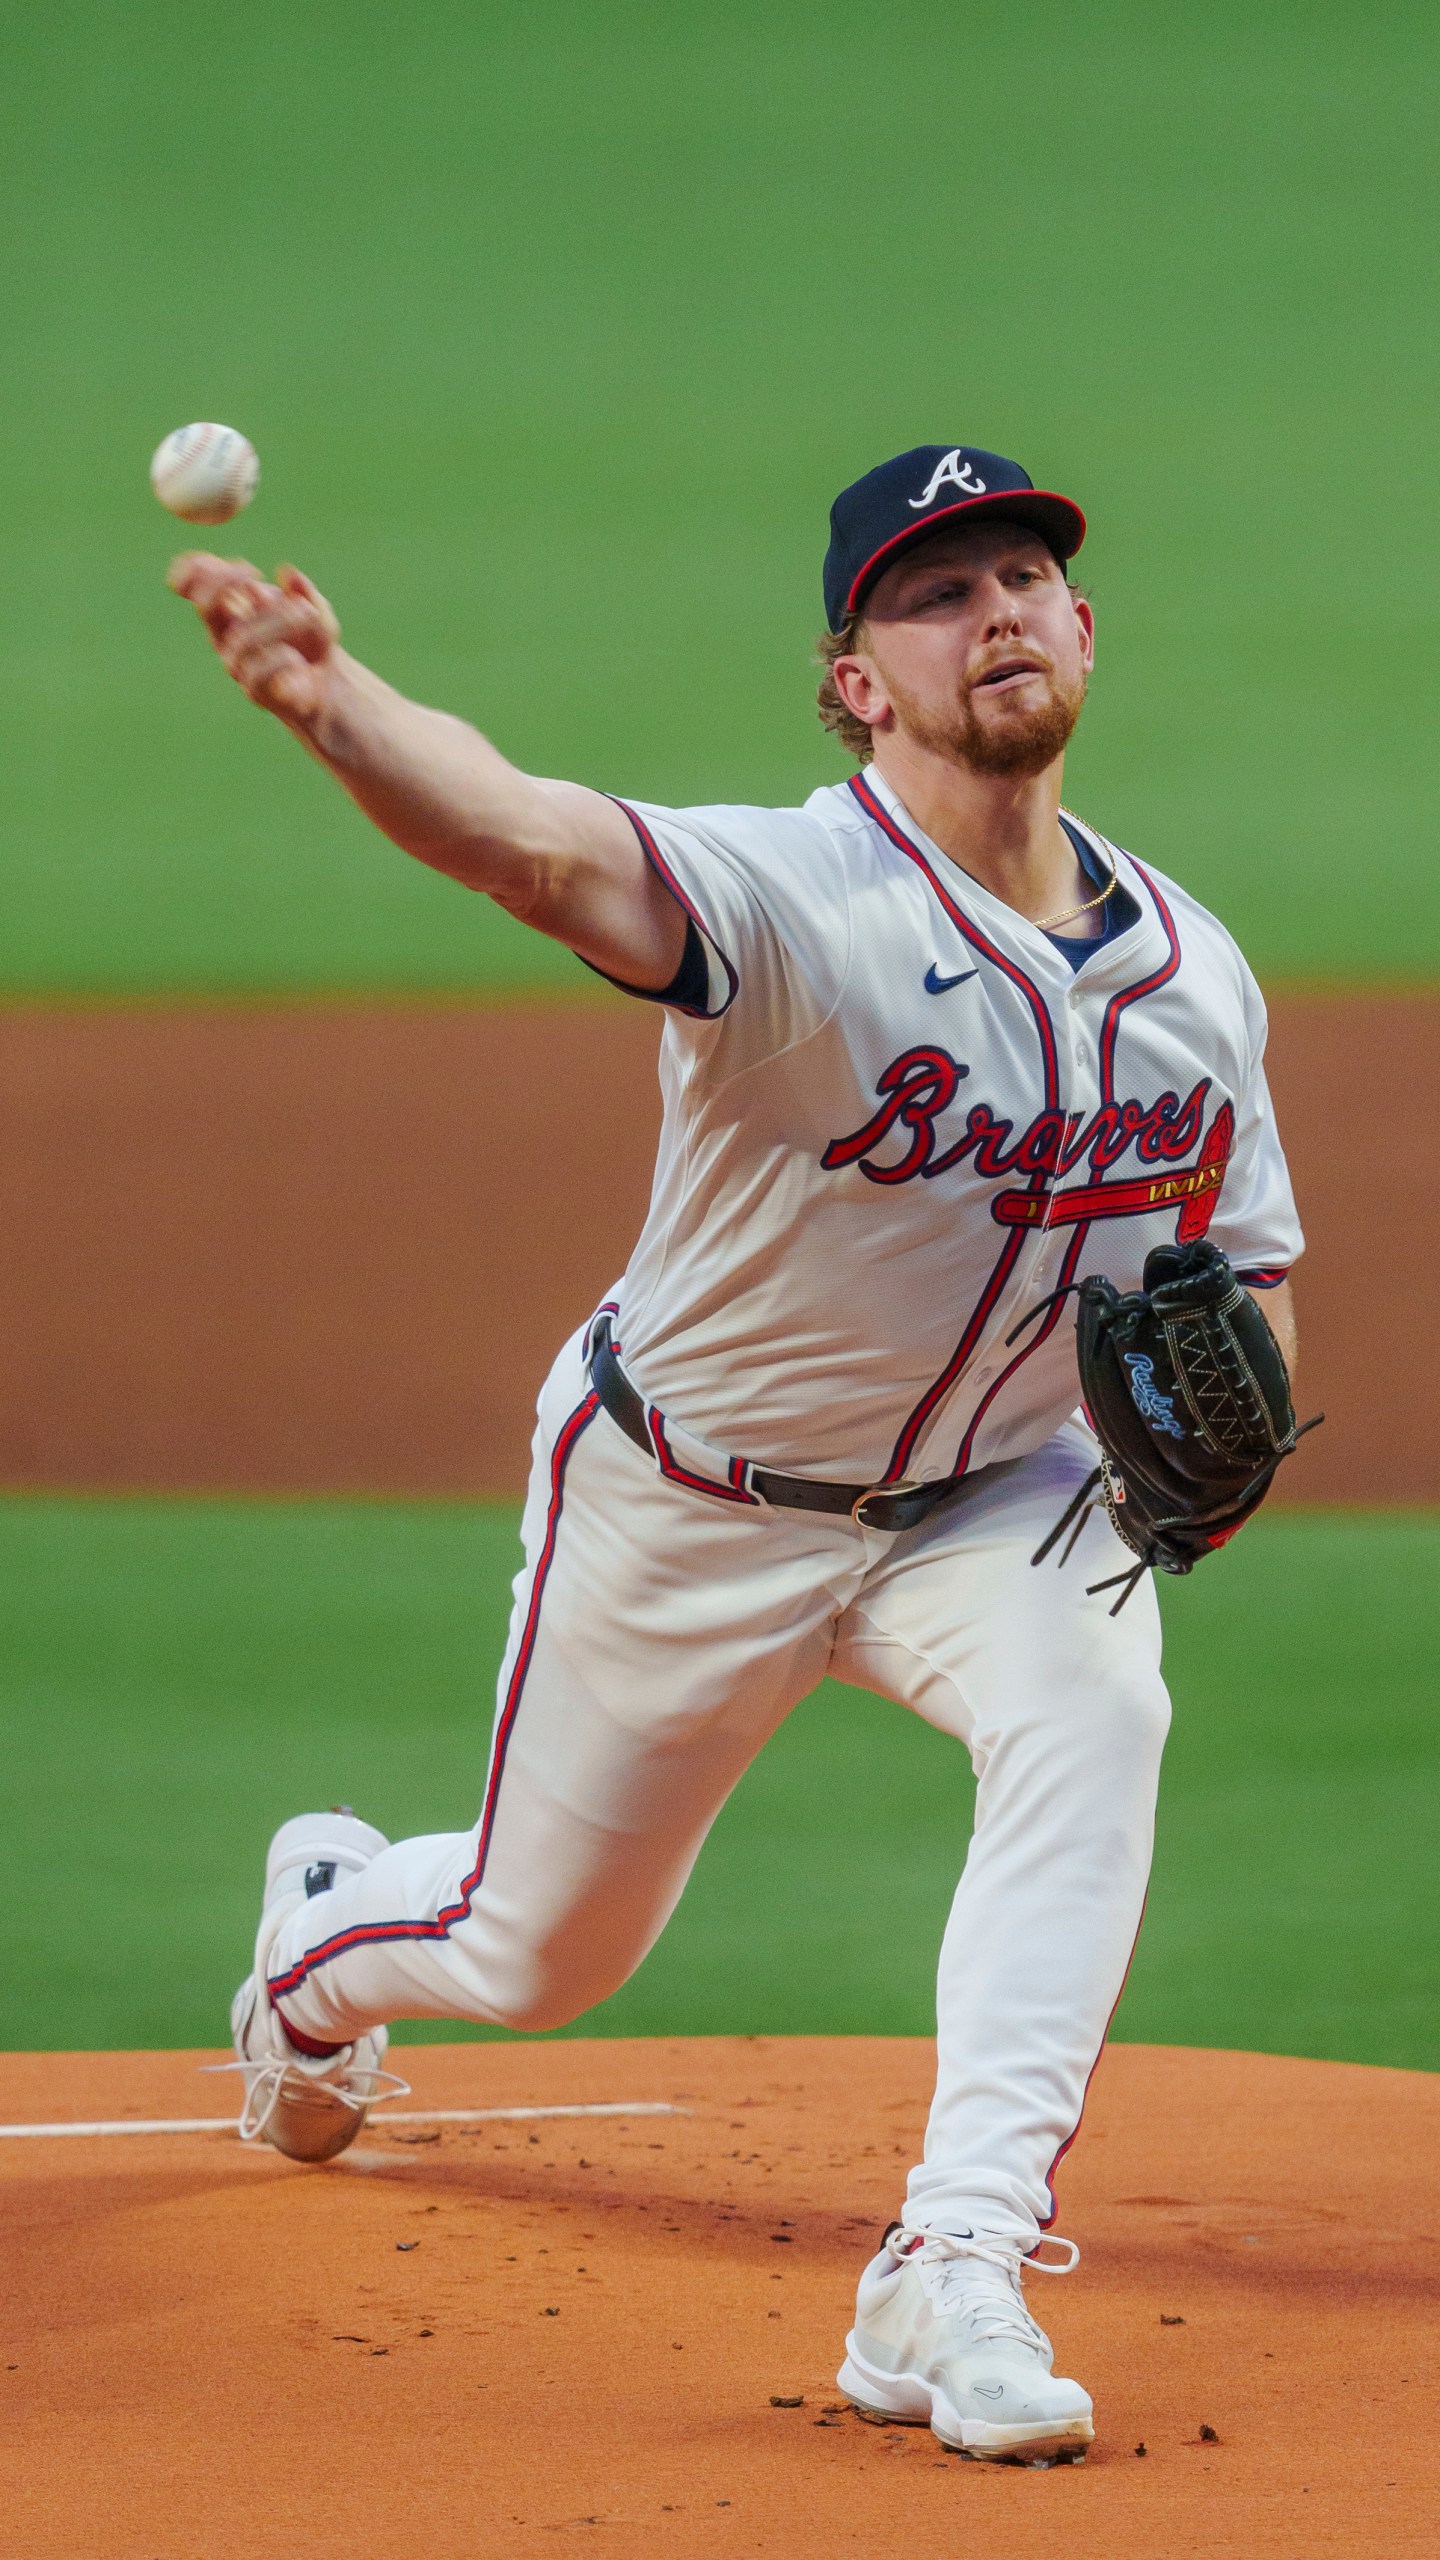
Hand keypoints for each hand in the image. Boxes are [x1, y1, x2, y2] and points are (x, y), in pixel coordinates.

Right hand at [167, 553, 340, 726]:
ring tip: (307, 613)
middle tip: (258, 575)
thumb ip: (303, 591)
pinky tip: (298, 660)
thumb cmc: (313, 643)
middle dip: (228, 584)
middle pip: (207, 608)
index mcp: (232, 613)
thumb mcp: (315, 609)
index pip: (197, 588)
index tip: (244, 565)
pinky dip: (282, 660)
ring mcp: (239, 666)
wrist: (331, 686)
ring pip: (242, 640)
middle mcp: (228, 638)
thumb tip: (287, 573)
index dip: (201, 570)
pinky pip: (259, 674)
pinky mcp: (256, 692)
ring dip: (278, 620)